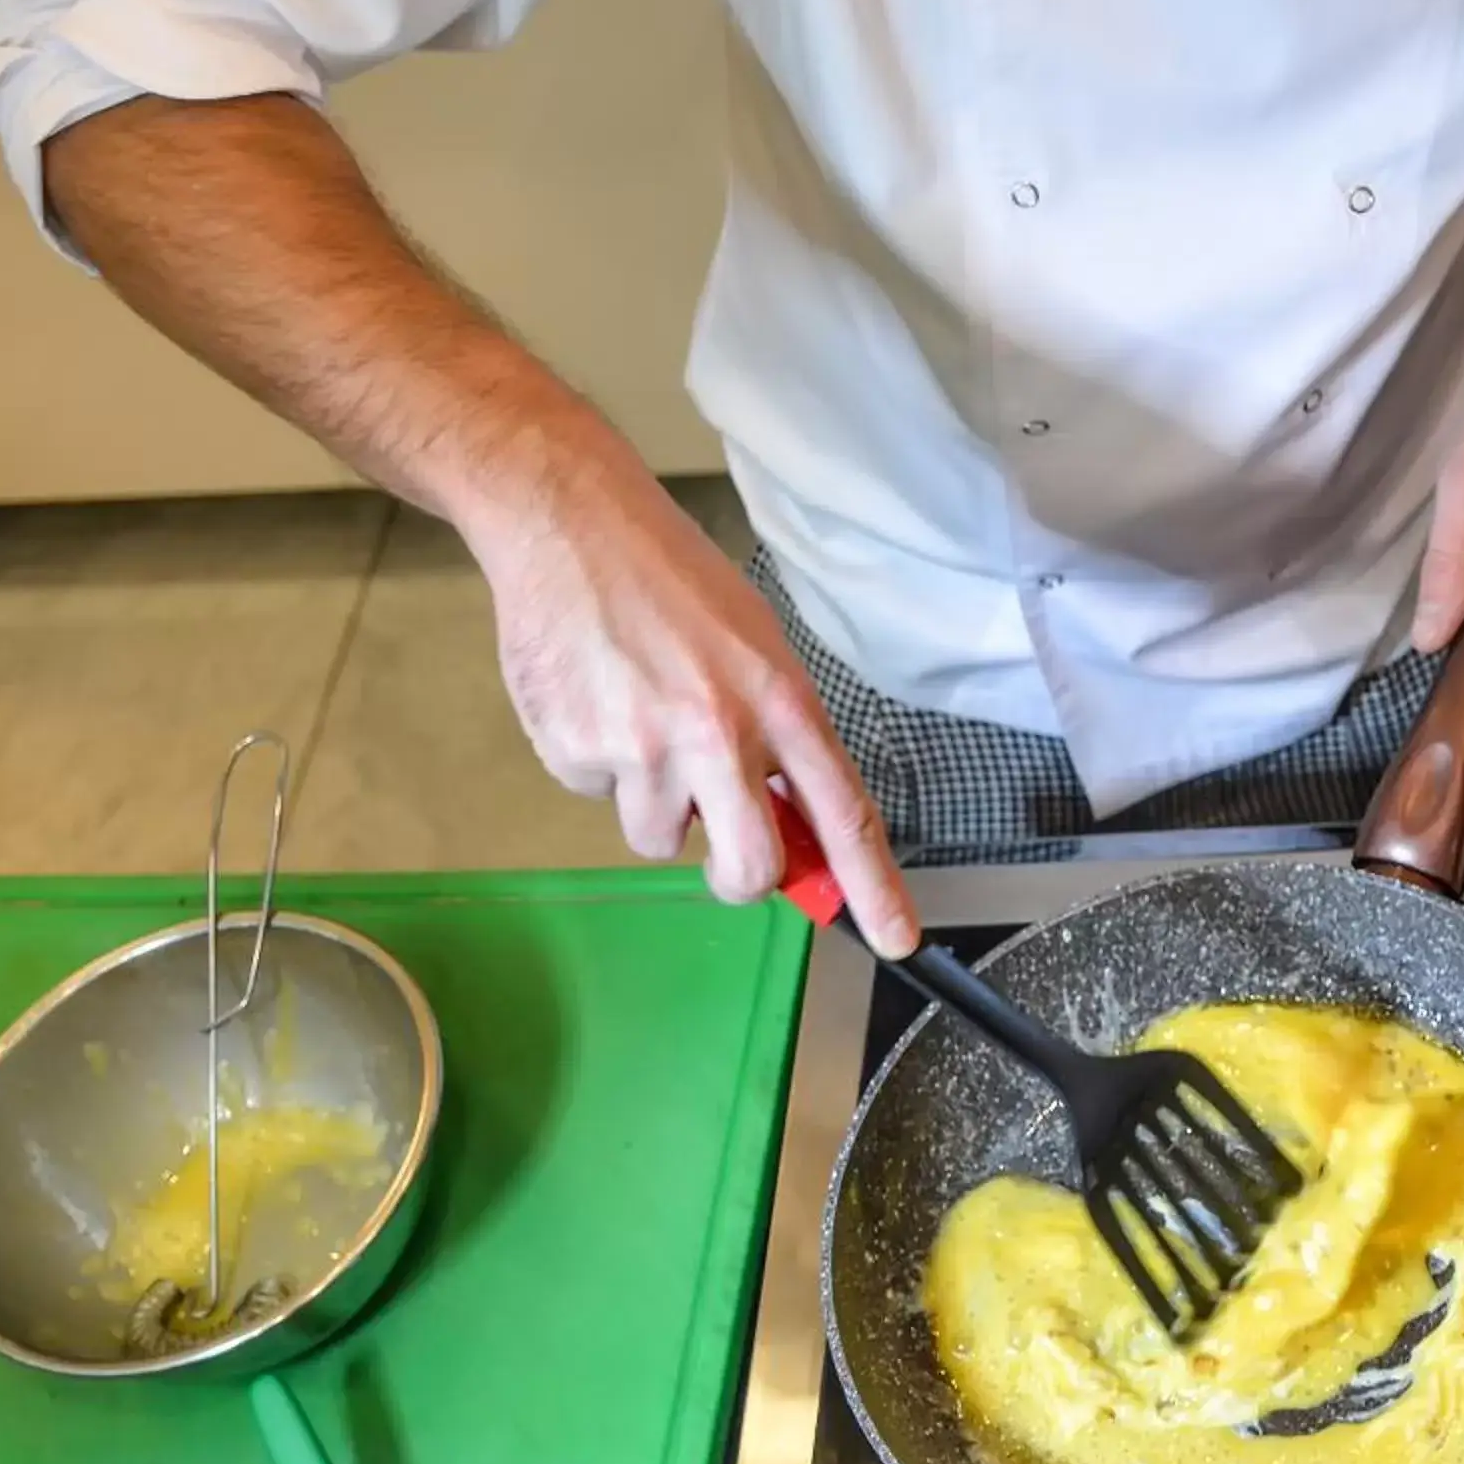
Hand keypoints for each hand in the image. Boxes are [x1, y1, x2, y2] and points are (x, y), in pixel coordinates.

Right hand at [459, 458, 918, 954]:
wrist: (569, 525)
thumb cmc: (670, 580)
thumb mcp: (754, 646)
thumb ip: (777, 737)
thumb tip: (791, 823)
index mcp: (779, 702)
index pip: (843, 811)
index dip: (872, 885)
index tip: (894, 938)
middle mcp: (718, 734)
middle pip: (747, 868)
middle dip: (737, 875)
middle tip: (721, 850)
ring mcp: (642, 750)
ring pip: (657, 836)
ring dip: (652, 799)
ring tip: (637, 715)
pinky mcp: (575, 753)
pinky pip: (596, 796)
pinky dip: (597, 762)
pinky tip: (595, 697)